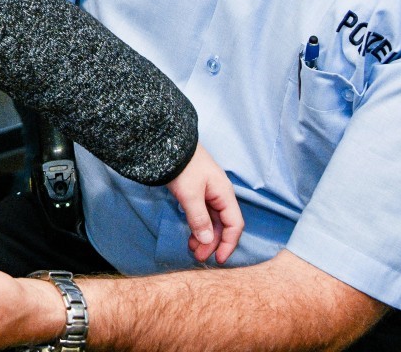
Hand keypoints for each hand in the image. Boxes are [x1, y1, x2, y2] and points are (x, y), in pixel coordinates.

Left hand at [166, 142, 244, 263]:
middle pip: (222, 225)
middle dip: (213, 243)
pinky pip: (202, 213)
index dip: (229, 244)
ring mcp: (207, 191)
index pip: (234, 225)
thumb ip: (199, 219)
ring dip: (204, 236)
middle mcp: (219, 194)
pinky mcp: (195, 190)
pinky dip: (197, 225)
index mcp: (224, 194)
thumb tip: (208, 242)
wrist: (166, 141)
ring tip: (192, 250)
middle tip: (198, 257)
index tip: (217, 260)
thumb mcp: (189, 194)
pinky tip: (190, 235)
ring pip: (211, 220)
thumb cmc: (182, 167)